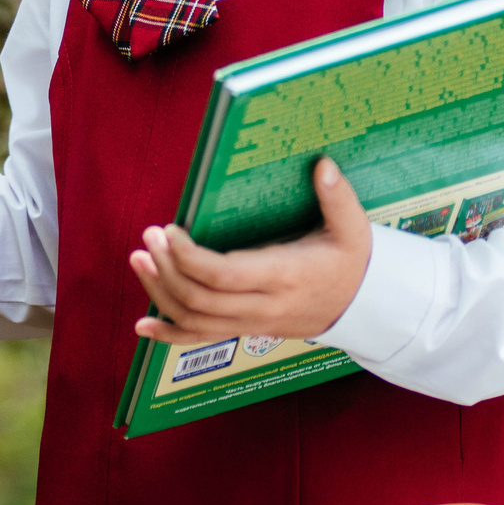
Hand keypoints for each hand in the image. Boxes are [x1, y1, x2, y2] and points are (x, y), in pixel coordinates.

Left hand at [129, 158, 372, 346]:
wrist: (364, 307)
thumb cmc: (352, 262)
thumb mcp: (354, 228)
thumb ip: (338, 197)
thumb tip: (324, 165)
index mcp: (284, 276)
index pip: (224, 275)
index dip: (188, 257)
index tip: (168, 231)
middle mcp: (264, 306)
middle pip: (201, 299)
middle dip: (166, 269)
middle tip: (148, 237)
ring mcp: (253, 324)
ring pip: (195, 320)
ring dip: (160, 293)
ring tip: (139, 260)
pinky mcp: (246, 331)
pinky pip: (202, 339)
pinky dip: (170, 335)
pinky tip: (144, 325)